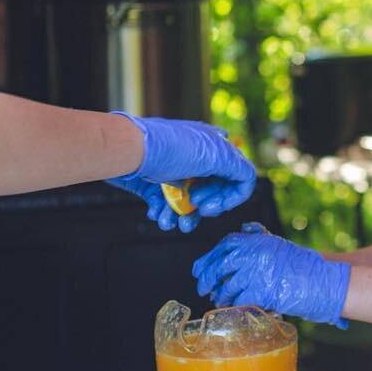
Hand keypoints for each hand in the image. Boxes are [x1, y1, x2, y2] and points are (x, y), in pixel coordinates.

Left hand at [107, 112, 256, 230]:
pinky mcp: (155, 181)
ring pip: (189, 202)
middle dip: (204, 209)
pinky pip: (167, 203)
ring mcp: (176, 170)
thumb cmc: (166, 149)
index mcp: (215, 147)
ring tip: (170, 224)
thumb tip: (247, 180)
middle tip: (193, 211)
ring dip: (183, 217)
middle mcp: (197, 158)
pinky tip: (157, 215)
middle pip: (214, 192)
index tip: (211, 206)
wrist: (124, 150)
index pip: (238, 177)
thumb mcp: (212, 155)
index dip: (229, 197)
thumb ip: (237, 169)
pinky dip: (165, 213)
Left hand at [192, 223, 350, 326]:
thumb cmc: (304, 265)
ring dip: (221, 295)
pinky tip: (233, 310)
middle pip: (220, 264)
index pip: (226, 244)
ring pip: (228, 285)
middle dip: (208, 277)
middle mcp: (255, 253)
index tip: (199, 268)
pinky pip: (239, 300)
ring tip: (220, 301)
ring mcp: (257, 272)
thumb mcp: (280, 245)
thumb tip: (244, 228)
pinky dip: (234, 307)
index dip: (209, 257)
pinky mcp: (261, 290)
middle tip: (203, 288)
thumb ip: (261, 237)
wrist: (323, 281)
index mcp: (258, 240)